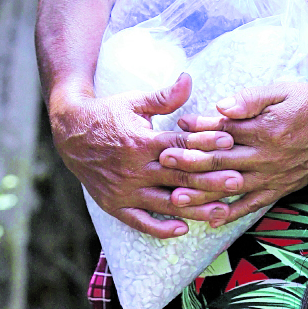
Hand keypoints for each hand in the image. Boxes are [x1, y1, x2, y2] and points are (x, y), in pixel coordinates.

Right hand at [49, 76, 240, 238]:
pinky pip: (141, 222)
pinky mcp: (116, 206)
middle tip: (238, 180)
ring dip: (195, 208)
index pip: (179, 145)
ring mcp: (125, 190)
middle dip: (210, 179)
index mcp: (141, 142)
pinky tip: (183, 230)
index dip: (205, 143)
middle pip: (179, 177)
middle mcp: (134, 169)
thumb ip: (163, 97)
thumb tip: (189, 79)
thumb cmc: (107, 115)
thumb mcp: (133, 102)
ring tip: (222, 211)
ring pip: (166, 203)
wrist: (69, 134)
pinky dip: (161, 228)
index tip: (230, 142)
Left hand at [158, 82, 307, 225]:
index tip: (176, 128)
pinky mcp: (278, 190)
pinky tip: (210, 220)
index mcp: (263, 129)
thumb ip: (251, 98)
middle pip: (221, 161)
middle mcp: (265, 157)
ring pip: (230, 188)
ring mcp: (271, 177)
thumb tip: (221, 106)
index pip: (223, 131)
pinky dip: (231, 214)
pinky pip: (250, 206)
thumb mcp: (282, 90)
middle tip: (163, 163)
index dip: (198, 129)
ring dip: (202, 194)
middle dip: (190, 163)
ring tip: (176, 198)